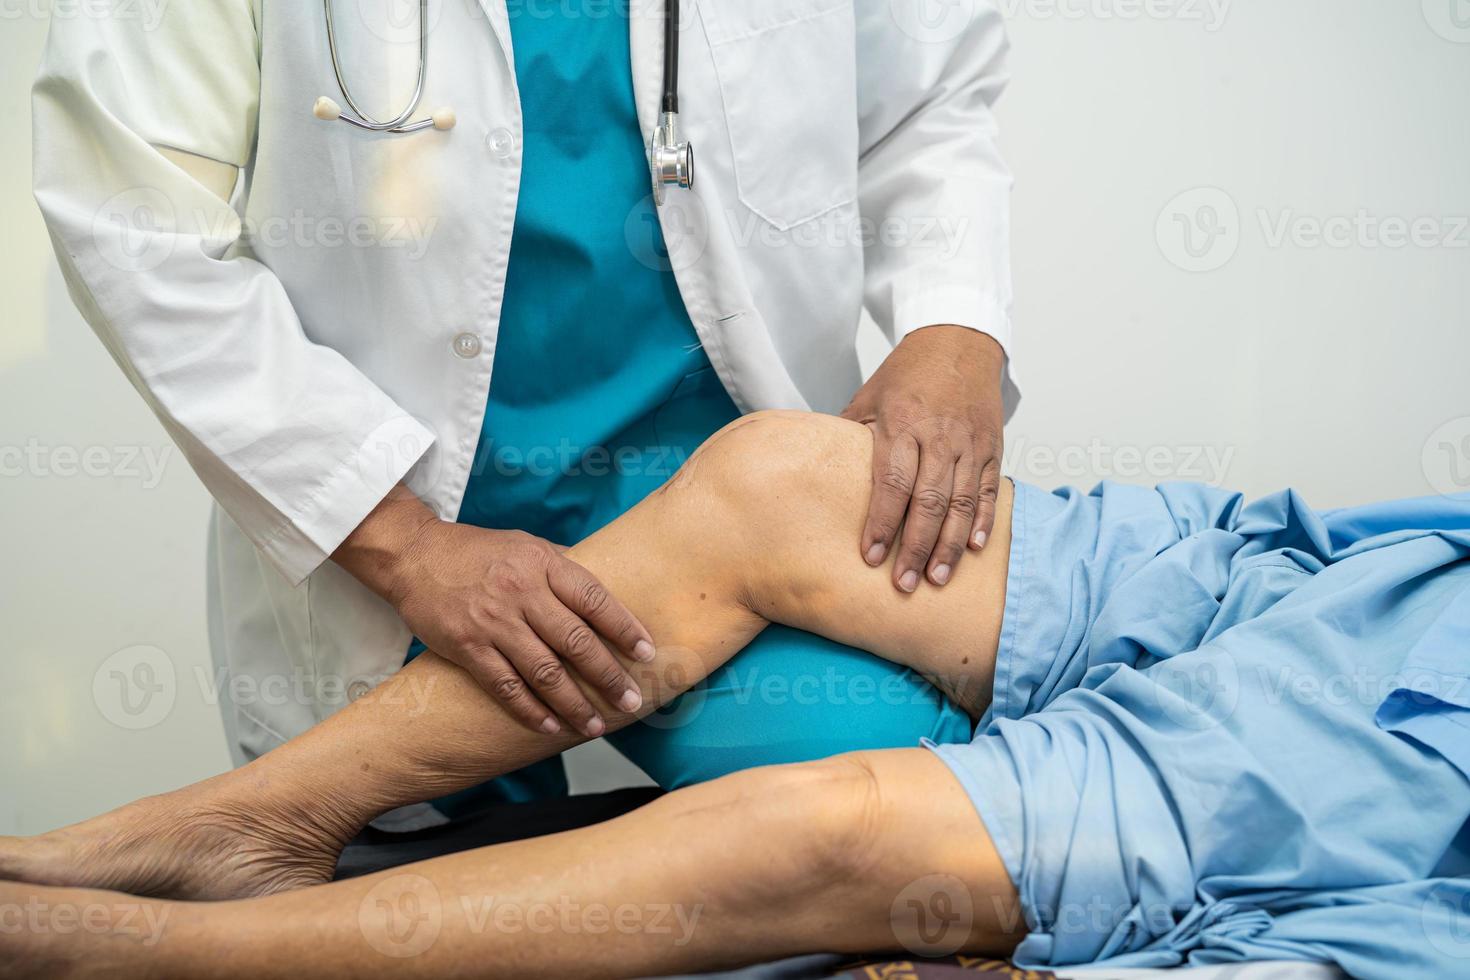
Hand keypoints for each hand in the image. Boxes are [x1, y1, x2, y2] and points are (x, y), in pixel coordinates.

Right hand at [333, 486, 653, 736]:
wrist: (413, 554)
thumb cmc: (477, 551)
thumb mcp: (526, 545)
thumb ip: (562, 569)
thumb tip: (604, 594)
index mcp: (542, 564)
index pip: (594, 599)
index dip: (624, 628)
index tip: (647, 653)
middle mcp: (521, 593)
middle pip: (575, 641)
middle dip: (607, 677)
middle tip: (630, 702)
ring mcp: (493, 621)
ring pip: (543, 671)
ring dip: (573, 703)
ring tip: (593, 726)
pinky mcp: (466, 646)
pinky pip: (504, 686)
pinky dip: (529, 710)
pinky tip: (549, 726)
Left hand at [841, 325, 1005, 592]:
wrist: (958, 341)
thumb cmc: (906, 375)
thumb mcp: (868, 397)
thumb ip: (847, 438)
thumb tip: (814, 477)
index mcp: (901, 423)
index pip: (892, 482)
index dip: (883, 523)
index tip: (872, 557)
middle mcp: (938, 435)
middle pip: (928, 500)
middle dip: (915, 546)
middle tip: (903, 585)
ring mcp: (968, 442)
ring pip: (961, 502)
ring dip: (950, 545)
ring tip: (936, 578)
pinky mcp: (991, 446)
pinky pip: (988, 490)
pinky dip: (983, 521)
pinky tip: (973, 549)